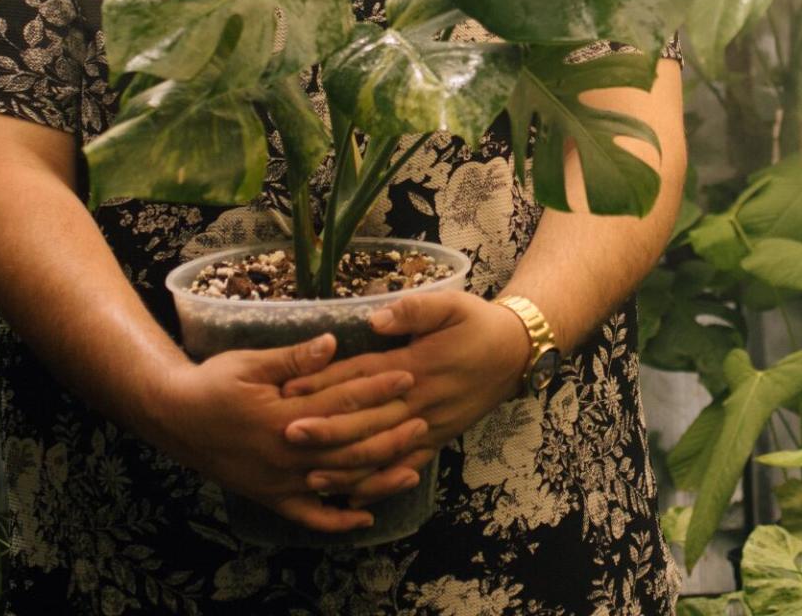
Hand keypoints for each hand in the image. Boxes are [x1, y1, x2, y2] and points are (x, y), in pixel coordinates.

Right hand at [160, 331, 428, 532]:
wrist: (174, 418)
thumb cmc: (212, 382)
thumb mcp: (250, 362)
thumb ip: (293, 358)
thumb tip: (332, 343)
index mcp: (284, 417)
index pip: (342, 402)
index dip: (377, 389)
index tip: (407, 376)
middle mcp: (288, 455)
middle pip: (350, 444)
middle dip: (389, 430)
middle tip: (423, 416)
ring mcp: (281, 482)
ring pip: (339, 482)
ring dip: (378, 475)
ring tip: (413, 464)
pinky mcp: (271, 498)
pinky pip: (310, 515)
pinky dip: (339, 518)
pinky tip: (366, 515)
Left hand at [280, 292, 530, 504]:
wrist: (516, 354)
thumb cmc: (476, 323)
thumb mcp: (451, 304)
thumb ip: (414, 310)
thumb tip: (376, 320)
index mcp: (416, 365)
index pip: (362, 376)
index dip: (326, 382)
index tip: (291, 389)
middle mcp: (419, 402)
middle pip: (365, 419)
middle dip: (325, 430)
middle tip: (286, 435)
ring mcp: (429, 426)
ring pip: (382, 452)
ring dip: (346, 466)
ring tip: (309, 475)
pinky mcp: (437, 440)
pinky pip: (404, 468)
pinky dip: (379, 485)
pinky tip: (353, 498)